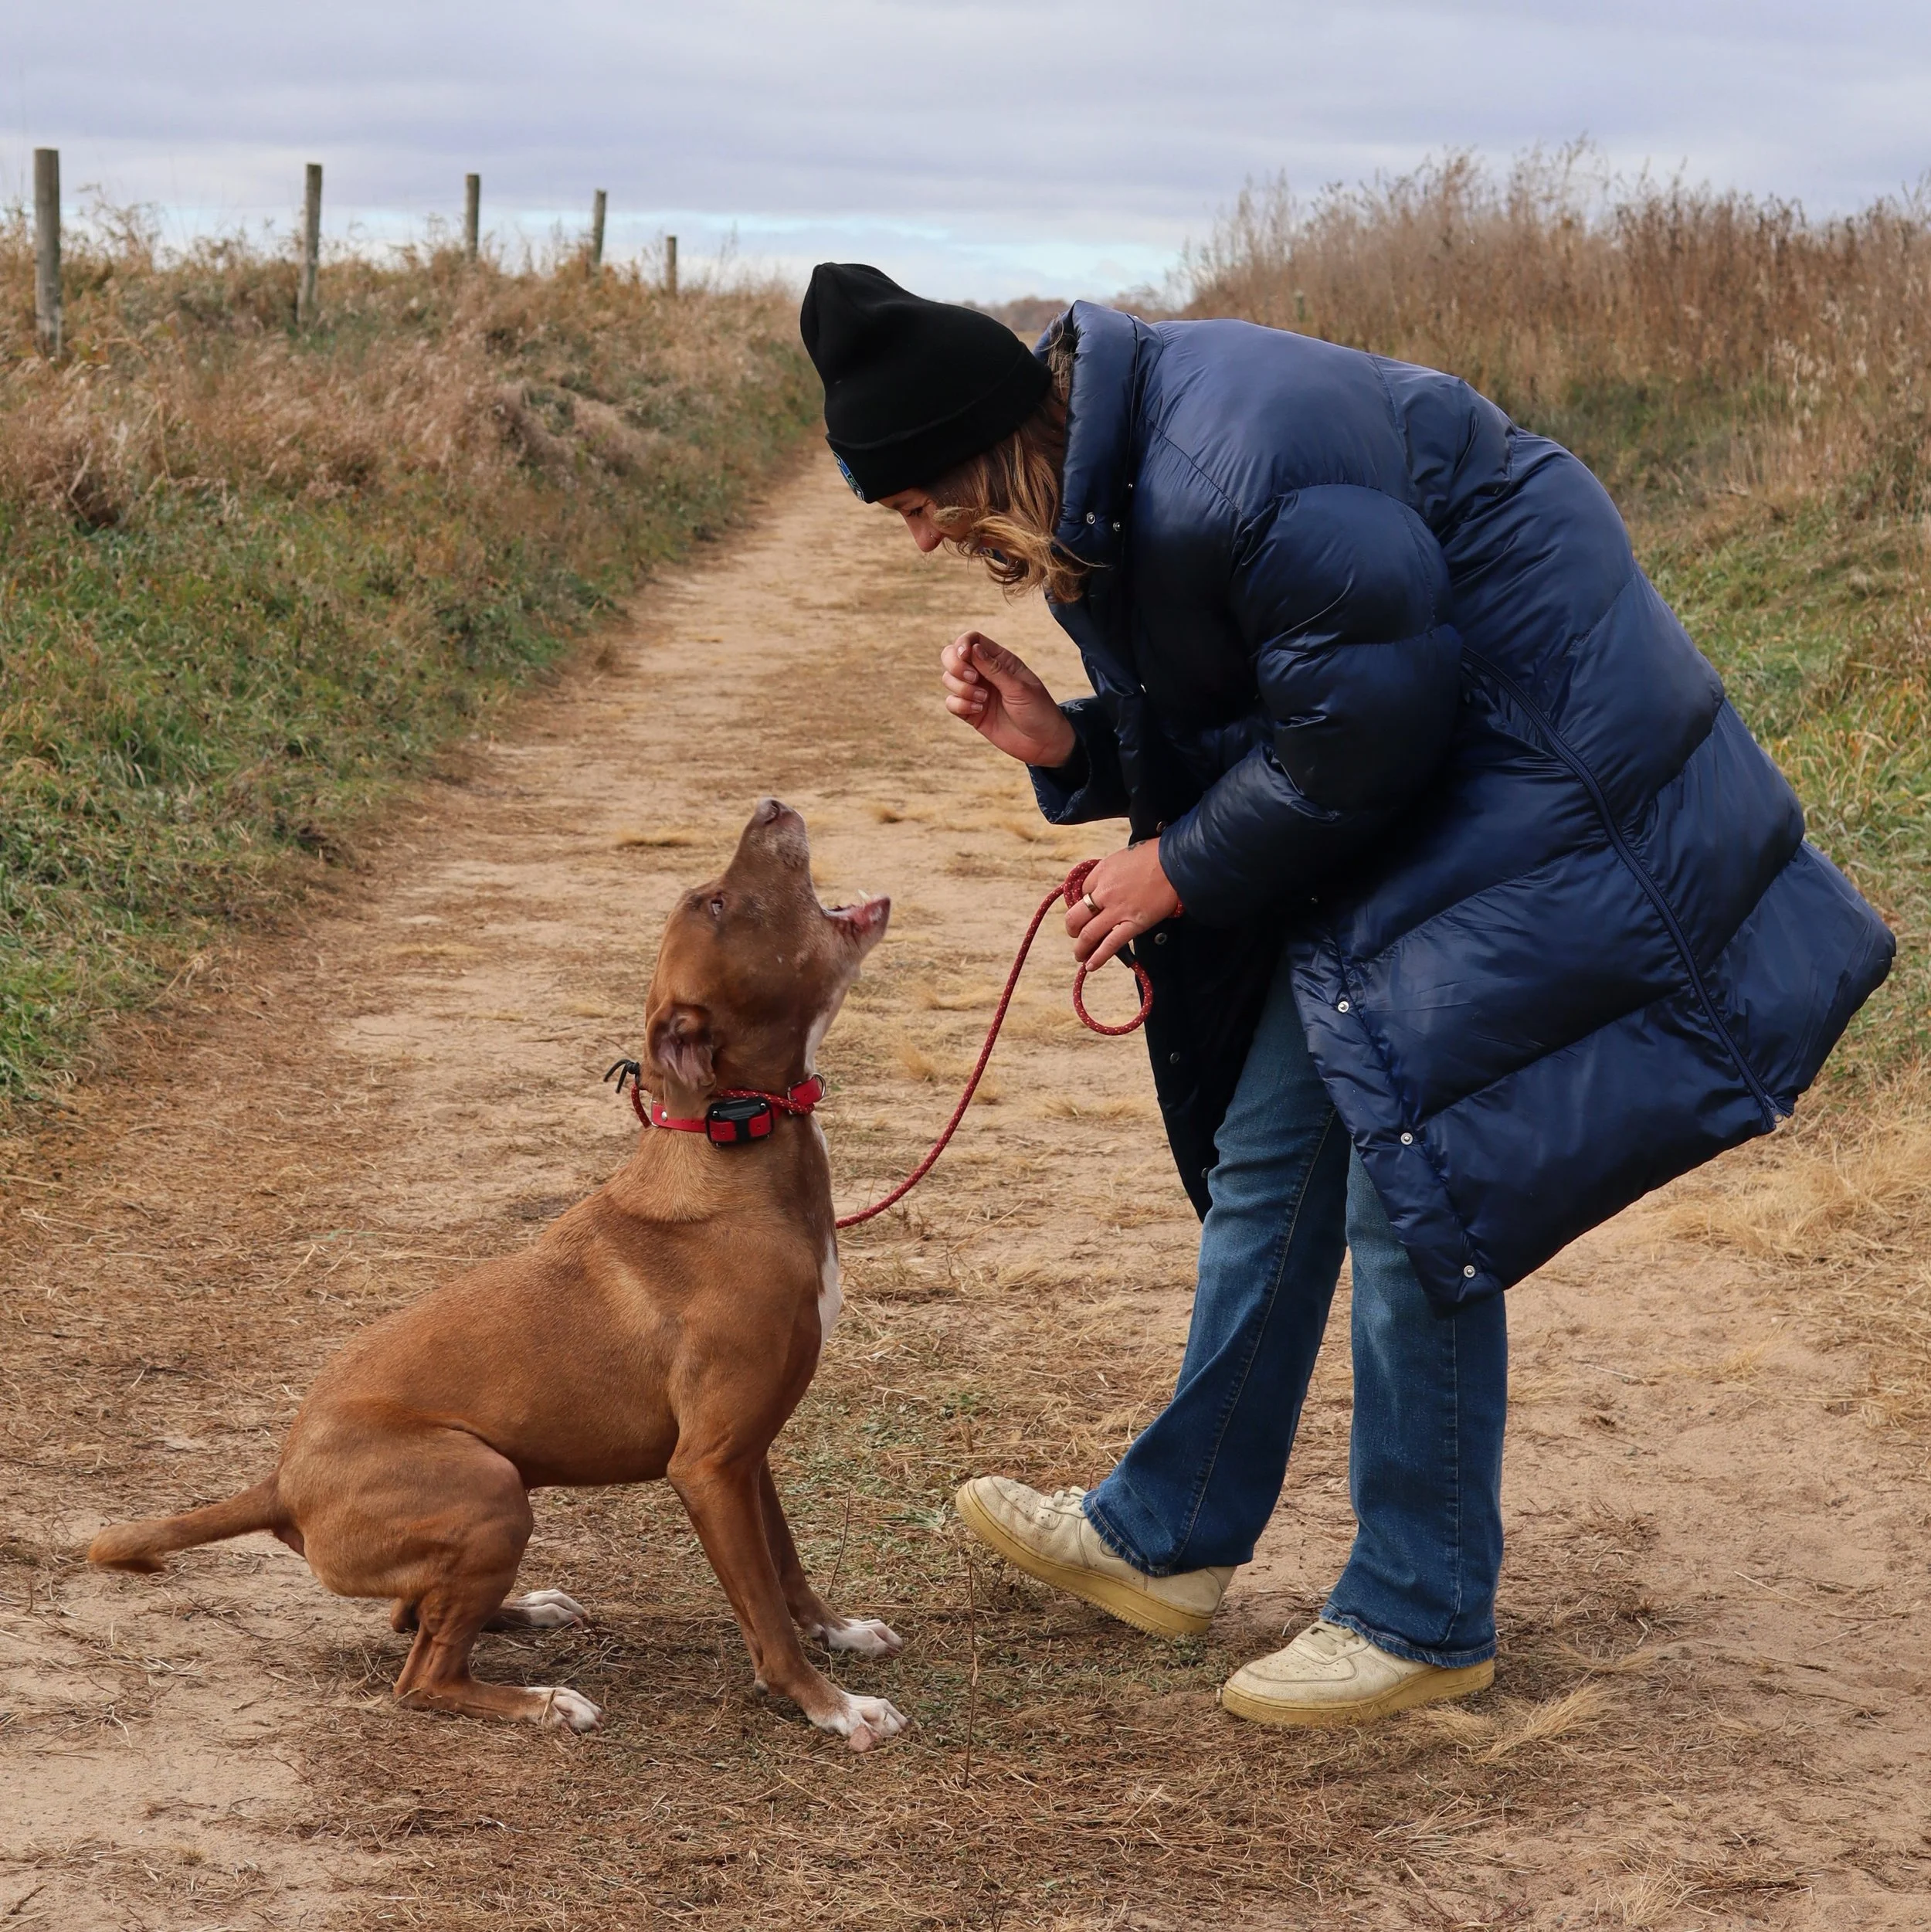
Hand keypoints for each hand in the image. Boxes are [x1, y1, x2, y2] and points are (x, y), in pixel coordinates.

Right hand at [939, 632, 1077, 767]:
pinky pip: (951, 702)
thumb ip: (994, 669)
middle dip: (955, 666)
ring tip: (983, 700)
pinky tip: (979, 710)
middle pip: (952, 656)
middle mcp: (985, 673)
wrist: (1043, 743)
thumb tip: (972, 648)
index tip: (965, 656)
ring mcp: (976, 692)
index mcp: (1000, 660)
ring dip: (961, 689)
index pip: (972, 640)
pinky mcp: (971, 712)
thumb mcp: (1019, 688)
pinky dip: (960, 705)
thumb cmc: (1038, 711)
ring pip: (949, 679)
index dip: (963, 644)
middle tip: (973, 679)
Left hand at [1065, 842, 1180, 968]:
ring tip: (1080, 955)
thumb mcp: (1121, 857)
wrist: (1175, 862)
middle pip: (1075, 916)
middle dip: (1072, 928)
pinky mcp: (1134, 924)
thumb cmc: (1153, 856)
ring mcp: (1118, 910)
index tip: (1087, 910)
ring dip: (1081, 948)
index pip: (1080, 893)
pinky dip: (1098, 957)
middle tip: (1076, 934)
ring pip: (1088, 934)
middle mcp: (1104, 893)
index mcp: (1100, 873)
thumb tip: (1104, 888)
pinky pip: (1110, 944)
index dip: (1082, 903)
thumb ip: (1109, 873)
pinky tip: (1091, 965)